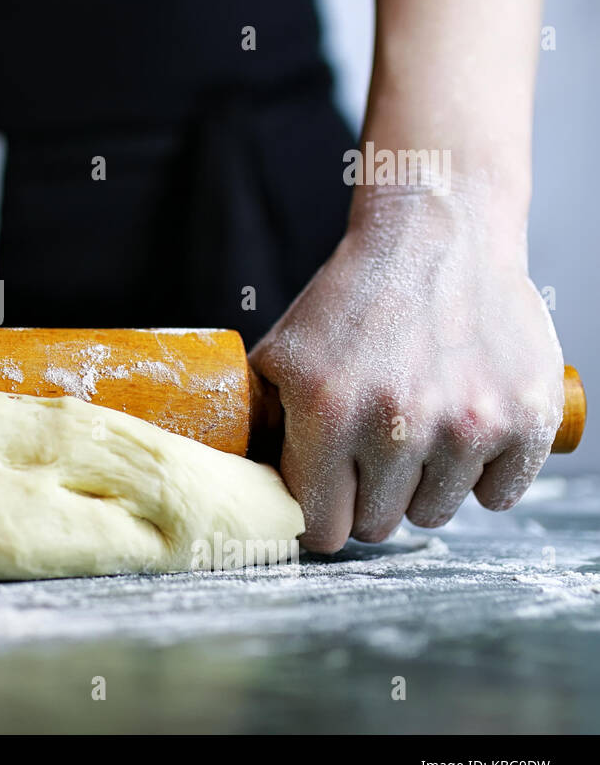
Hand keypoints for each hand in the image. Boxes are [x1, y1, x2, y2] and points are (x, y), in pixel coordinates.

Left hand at [251, 180, 563, 551]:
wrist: (437, 237)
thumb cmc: (353, 299)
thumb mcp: (281, 354)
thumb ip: (261, 423)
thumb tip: (239, 482)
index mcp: (326, 414)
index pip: (322, 526)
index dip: (322, 518)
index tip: (328, 502)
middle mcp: (395, 425)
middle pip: (377, 526)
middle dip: (368, 500)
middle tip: (371, 457)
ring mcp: (465, 425)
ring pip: (435, 514)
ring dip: (423, 487)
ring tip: (417, 433)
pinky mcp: (524, 419)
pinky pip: (497, 495)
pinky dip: (482, 475)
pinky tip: (464, 433)